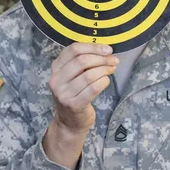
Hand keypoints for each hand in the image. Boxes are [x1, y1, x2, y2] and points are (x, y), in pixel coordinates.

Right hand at [42, 43, 117, 169]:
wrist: (69, 121)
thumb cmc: (75, 94)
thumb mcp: (72, 75)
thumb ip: (83, 62)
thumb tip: (105, 50)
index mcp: (56, 68)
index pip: (73, 50)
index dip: (93, 47)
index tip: (107, 49)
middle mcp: (56, 79)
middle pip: (82, 61)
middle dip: (102, 58)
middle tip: (114, 60)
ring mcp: (63, 93)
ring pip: (89, 74)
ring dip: (105, 69)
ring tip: (112, 69)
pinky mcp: (74, 104)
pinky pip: (93, 88)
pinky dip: (103, 81)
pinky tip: (106, 80)